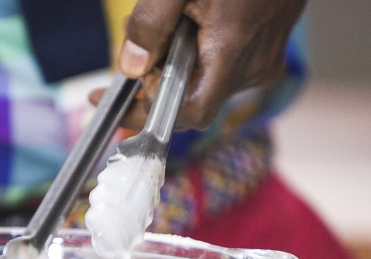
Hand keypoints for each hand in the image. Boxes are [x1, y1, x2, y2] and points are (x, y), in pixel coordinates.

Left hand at [94, 0, 305, 129]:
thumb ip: (151, 23)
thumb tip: (131, 67)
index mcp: (234, 50)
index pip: (188, 112)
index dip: (146, 113)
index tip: (115, 103)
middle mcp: (255, 66)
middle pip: (191, 99)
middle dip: (154, 79)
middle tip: (133, 40)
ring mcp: (265, 60)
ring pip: (204, 83)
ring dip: (174, 64)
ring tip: (167, 20)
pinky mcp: (267, 51)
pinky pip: (222, 68)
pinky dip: (195, 55)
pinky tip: (188, 22)